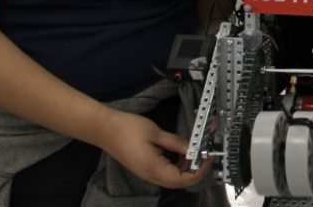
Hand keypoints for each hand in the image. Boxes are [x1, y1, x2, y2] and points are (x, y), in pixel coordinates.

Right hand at [99, 110, 213, 189]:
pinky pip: (165, 173)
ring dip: (186, 168)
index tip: (207, 158)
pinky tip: (180, 152)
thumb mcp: (156, 133)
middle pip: (179, 182)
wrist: (105, 129)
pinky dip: (177, 166)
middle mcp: (150, 176)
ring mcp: (147, 174)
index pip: (182, 180)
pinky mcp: (145, 169)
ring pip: (173, 179)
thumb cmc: (127, 129)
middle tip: (203, 153)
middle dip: (195, 170)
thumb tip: (194, 148)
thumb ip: (176, 143)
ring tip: (193, 150)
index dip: (198, 171)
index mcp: (153, 168)